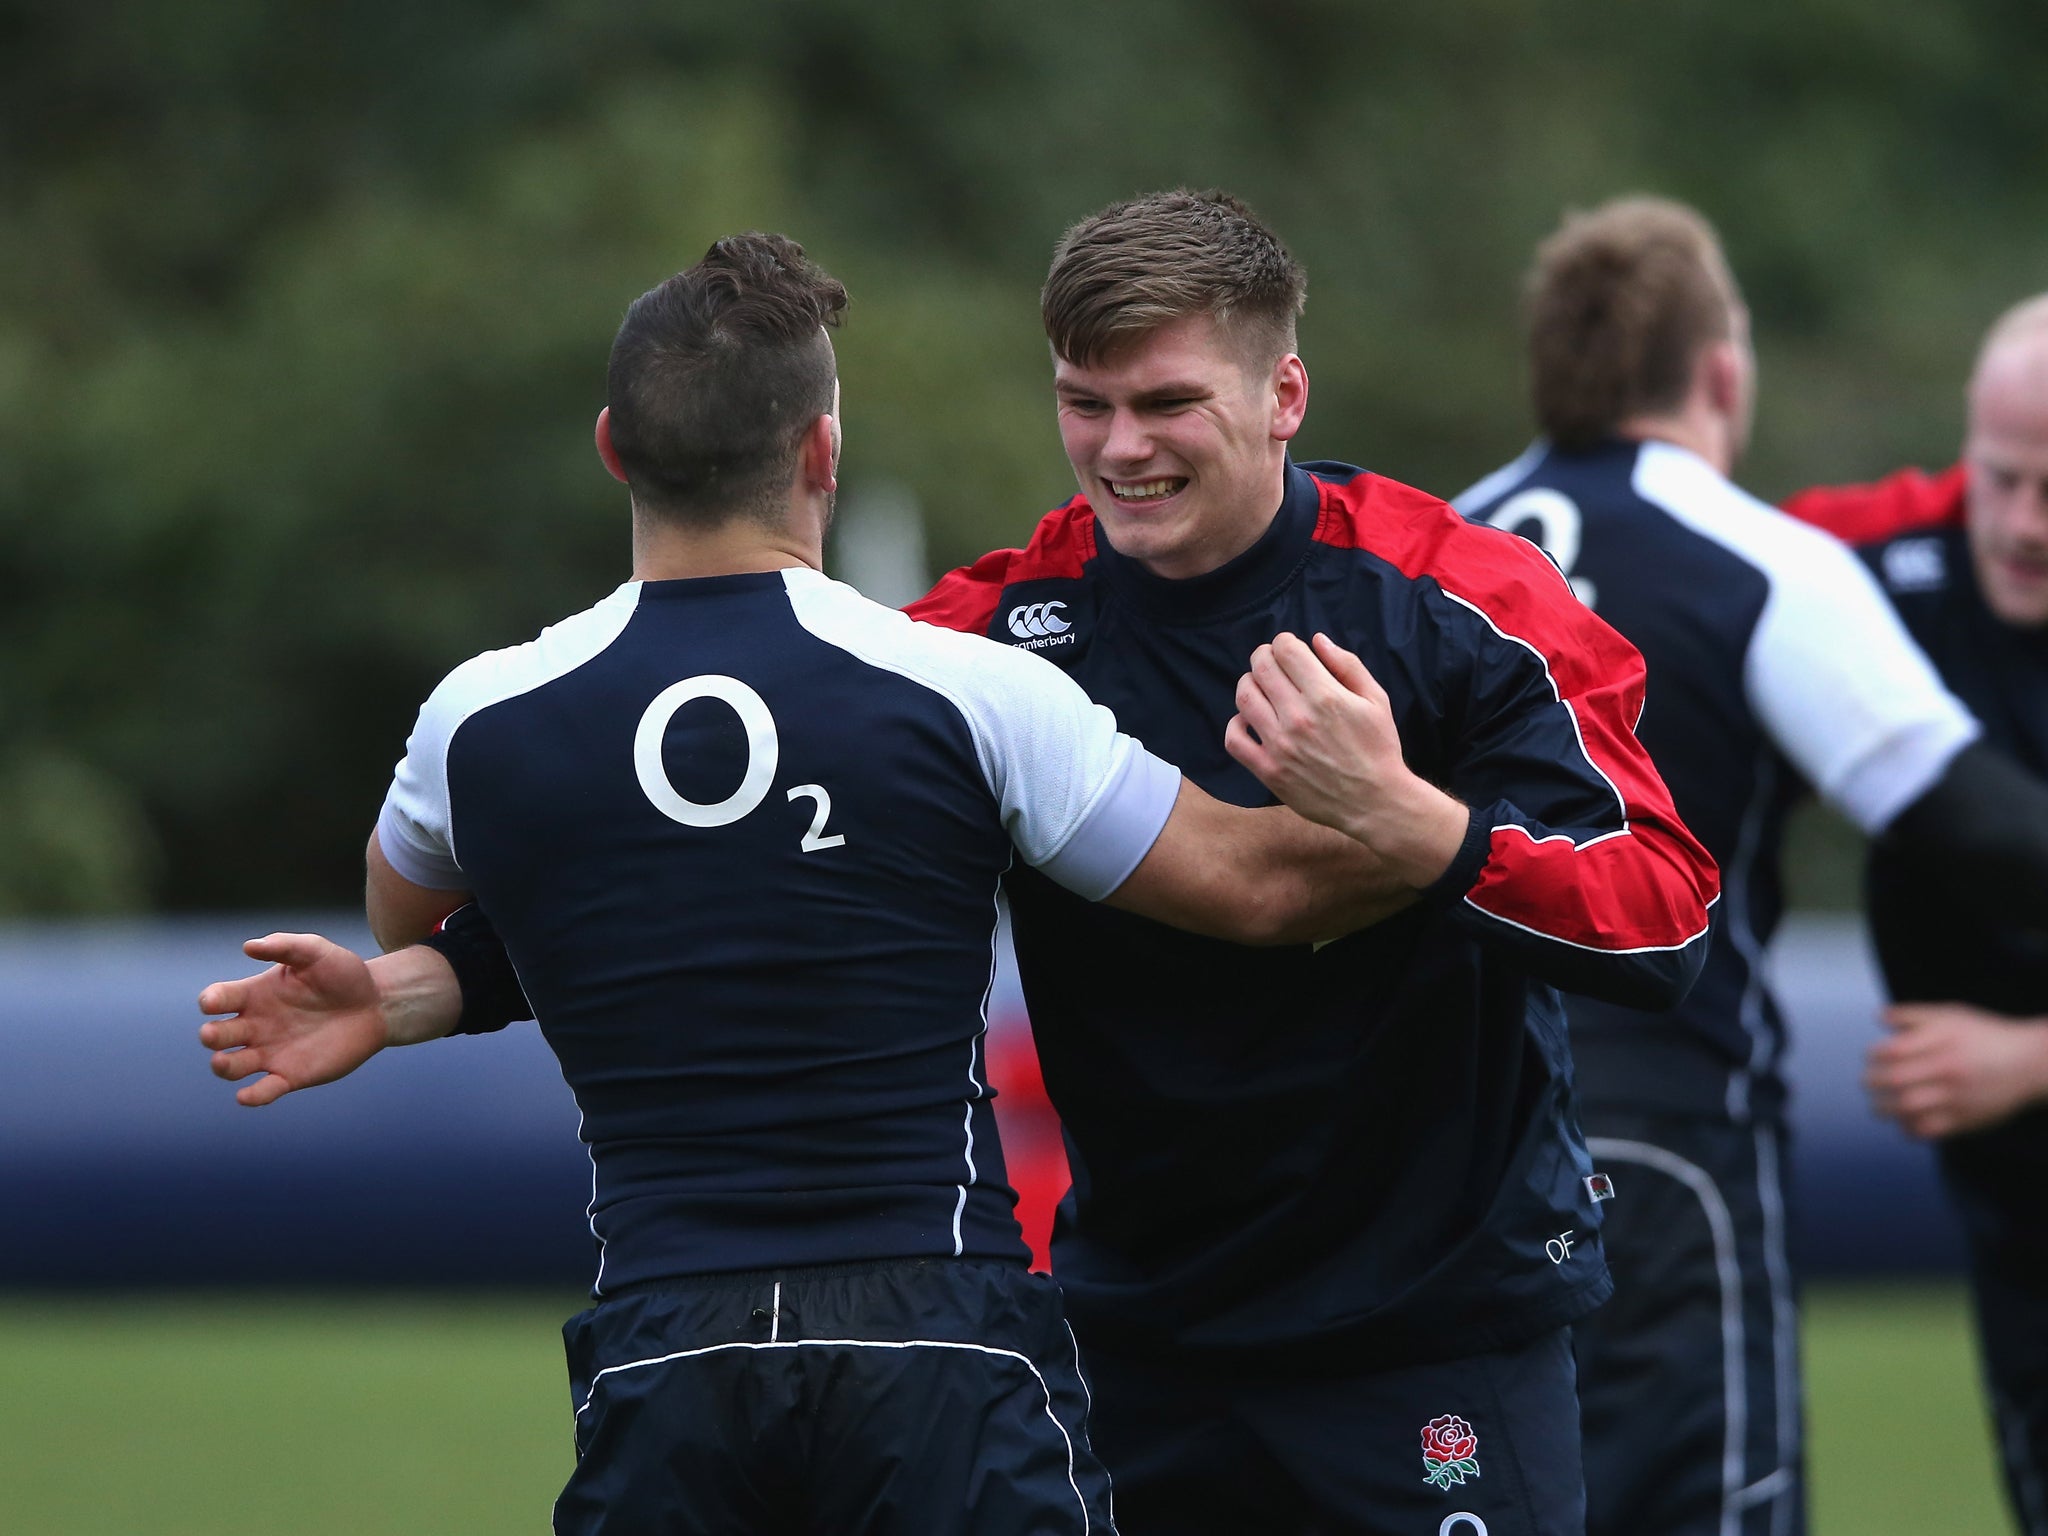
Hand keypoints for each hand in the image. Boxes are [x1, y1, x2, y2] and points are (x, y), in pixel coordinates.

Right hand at [198, 933, 387, 1106]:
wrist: (376, 1004)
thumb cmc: (343, 974)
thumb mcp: (316, 952)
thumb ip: (284, 945)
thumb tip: (248, 946)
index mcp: (255, 994)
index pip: (218, 999)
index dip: (210, 1001)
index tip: (212, 1002)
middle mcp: (256, 1025)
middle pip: (218, 1035)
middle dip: (210, 1036)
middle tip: (213, 1035)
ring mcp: (271, 1052)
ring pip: (232, 1066)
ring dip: (223, 1066)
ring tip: (223, 1061)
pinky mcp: (290, 1074)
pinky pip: (264, 1090)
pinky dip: (252, 1096)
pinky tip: (247, 1095)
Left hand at [1226, 631, 1466, 887]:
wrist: (1376, 802)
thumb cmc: (1379, 749)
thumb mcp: (1376, 700)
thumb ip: (1347, 665)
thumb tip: (1316, 639)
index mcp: (1326, 696)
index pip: (1286, 650)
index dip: (1284, 642)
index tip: (1289, 648)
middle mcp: (1298, 717)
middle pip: (1262, 667)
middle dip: (1264, 656)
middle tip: (1271, 662)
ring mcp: (1279, 745)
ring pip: (1244, 696)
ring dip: (1250, 683)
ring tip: (1261, 687)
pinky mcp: (1268, 771)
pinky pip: (1234, 739)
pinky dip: (1236, 723)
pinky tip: (1249, 720)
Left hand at [1864, 1002, 2047, 1138]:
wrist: (2030, 1064)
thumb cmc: (1985, 1036)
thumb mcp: (1952, 1015)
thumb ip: (1914, 1015)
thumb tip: (1878, 1017)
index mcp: (1943, 1041)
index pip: (1893, 1051)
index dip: (1874, 1055)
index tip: (1871, 1057)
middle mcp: (1949, 1069)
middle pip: (1895, 1079)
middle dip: (1872, 1082)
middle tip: (1866, 1082)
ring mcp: (1958, 1096)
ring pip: (1908, 1107)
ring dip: (1884, 1108)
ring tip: (1877, 1106)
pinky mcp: (1967, 1119)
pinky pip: (1929, 1129)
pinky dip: (1909, 1128)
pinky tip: (1903, 1121)